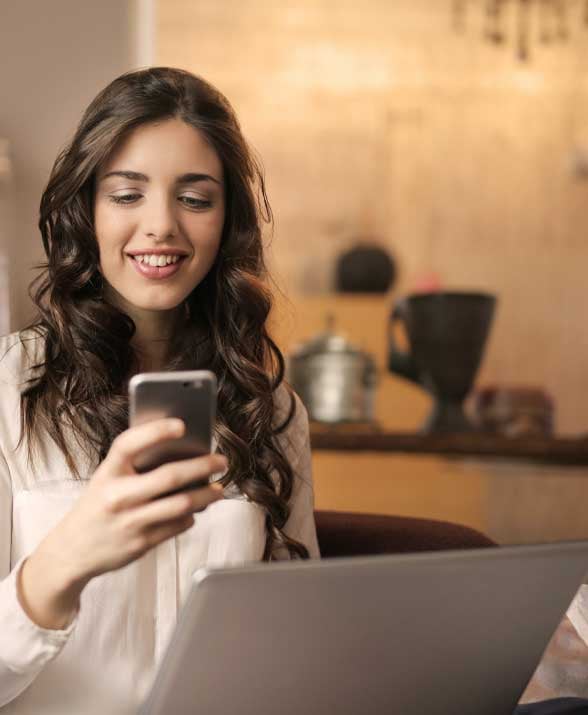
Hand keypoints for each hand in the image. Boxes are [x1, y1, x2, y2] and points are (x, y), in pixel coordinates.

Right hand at [19, 418, 225, 627]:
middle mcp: (118, 496)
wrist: (72, 551)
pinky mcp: (141, 543)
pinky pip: (177, 525)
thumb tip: (181, 450)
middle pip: (169, 476)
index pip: (130, 444)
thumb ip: (135, 465)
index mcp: (107, 473)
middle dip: (202, 466)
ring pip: (181, 504)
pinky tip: (196, 510)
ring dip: (206, 495)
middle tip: (221, 461)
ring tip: (219, 489)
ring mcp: (130, 522)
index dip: (156, 431)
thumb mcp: (106, 479)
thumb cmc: (98, 505)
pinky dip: (191, 516)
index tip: (182, 424)